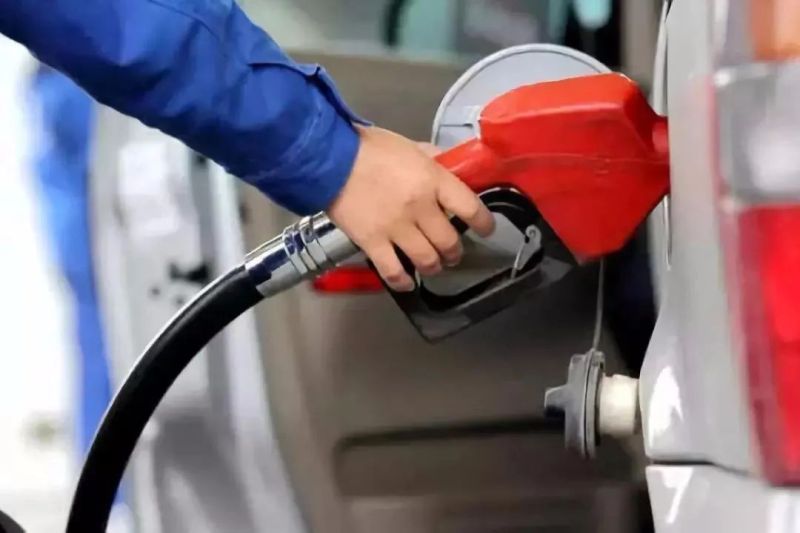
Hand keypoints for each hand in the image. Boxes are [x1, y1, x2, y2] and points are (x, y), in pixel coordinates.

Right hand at [327, 126, 494, 290]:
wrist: (329, 158)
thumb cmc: (369, 147)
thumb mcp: (408, 146)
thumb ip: (431, 159)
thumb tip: (448, 164)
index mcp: (433, 180)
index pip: (470, 207)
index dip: (483, 223)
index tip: (486, 230)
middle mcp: (420, 207)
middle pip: (449, 241)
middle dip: (455, 251)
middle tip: (453, 253)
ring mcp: (397, 228)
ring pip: (427, 260)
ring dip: (434, 266)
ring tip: (433, 265)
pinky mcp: (373, 243)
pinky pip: (394, 271)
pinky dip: (403, 281)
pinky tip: (408, 282)